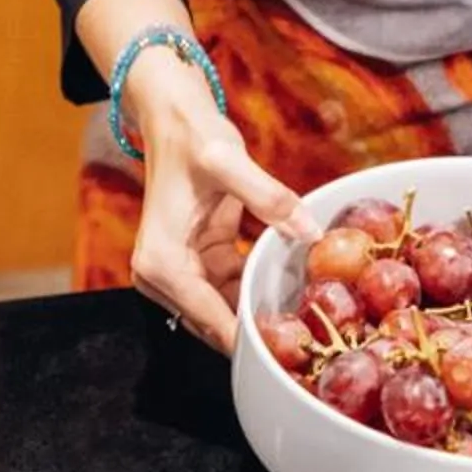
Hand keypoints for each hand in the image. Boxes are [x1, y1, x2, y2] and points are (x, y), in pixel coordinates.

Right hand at [123, 52, 313, 351]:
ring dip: (261, 310)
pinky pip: (233, 289)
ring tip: (308, 321)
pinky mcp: (200, 262)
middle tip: (307, 346)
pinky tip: (292, 288)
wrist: (172, 115)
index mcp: (161, 263)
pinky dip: (258, 288)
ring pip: (226, 310)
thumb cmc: (191, 135)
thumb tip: (309, 232)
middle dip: (257, 329)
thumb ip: (268, 197)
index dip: (248, 337)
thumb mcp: (227, 160)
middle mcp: (163, 276)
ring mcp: (181, 271)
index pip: (210, 318)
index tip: (286, 356)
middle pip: (215, 323)